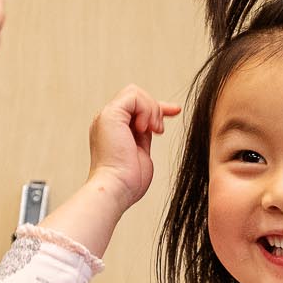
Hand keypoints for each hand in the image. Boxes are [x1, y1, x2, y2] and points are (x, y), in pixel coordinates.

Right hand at [86, 84, 180, 208]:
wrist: (116, 188)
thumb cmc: (128, 182)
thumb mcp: (140, 153)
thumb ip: (144, 136)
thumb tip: (155, 125)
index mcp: (113, 129)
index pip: (136, 108)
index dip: (157, 107)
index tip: (176, 111)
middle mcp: (107, 121)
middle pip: (136, 97)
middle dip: (155, 109)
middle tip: (158, 130)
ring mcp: (107, 117)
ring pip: (135, 93)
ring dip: (151, 109)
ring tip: (153, 130)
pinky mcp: (110, 115)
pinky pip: (133, 96)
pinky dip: (146, 109)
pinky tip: (146, 128)